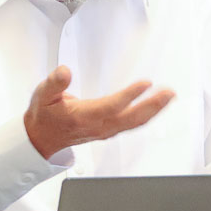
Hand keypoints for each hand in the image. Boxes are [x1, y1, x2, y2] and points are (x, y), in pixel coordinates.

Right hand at [23, 67, 174, 159]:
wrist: (41, 138)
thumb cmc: (44, 117)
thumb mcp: (42, 96)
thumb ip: (54, 83)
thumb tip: (64, 72)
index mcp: (83, 117)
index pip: (112, 106)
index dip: (130, 95)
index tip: (145, 83)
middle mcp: (98, 126)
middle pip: (131, 118)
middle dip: (152, 105)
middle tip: (169, 92)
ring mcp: (105, 131)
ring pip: (134, 123)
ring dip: (154, 110)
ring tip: (168, 97)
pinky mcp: (108, 132)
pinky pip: (132, 125)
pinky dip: (146, 115)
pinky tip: (154, 107)